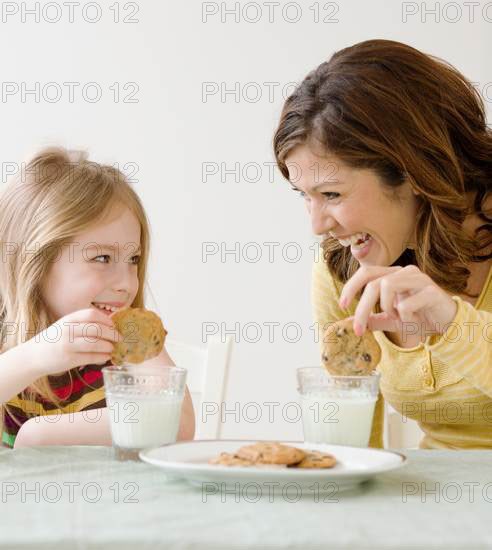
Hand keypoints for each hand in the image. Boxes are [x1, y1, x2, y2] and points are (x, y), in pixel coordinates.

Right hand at [21, 308, 121, 376]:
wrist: (34, 356)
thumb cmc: (55, 340)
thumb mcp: (65, 326)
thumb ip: (83, 324)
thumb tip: (110, 326)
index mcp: (68, 319)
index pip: (91, 314)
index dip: (106, 319)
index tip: (114, 325)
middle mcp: (67, 330)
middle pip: (96, 329)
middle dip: (111, 334)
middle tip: (119, 338)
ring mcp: (68, 345)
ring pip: (95, 344)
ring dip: (108, 346)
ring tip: (113, 348)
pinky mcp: (68, 359)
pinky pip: (90, 357)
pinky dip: (102, 357)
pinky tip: (106, 357)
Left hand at [339, 265, 457, 342]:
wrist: (450, 325)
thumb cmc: (421, 318)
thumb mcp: (393, 320)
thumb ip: (374, 319)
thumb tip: (351, 321)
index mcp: (394, 274)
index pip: (366, 273)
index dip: (351, 287)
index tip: (342, 305)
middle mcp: (405, 272)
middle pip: (374, 283)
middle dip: (362, 308)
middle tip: (357, 329)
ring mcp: (419, 279)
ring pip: (388, 286)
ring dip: (388, 308)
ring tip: (399, 318)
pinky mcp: (432, 291)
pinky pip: (406, 304)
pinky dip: (405, 317)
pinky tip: (415, 320)